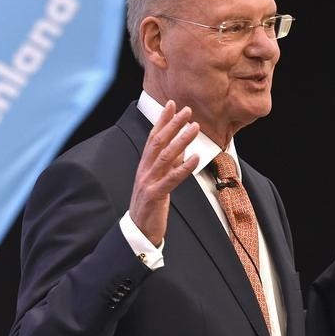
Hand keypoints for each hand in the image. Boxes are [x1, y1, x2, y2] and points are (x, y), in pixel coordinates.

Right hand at [129, 100, 199, 245]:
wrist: (138, 231)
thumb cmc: (150, 205)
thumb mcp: (160, 180)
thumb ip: (170, 164)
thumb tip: (183, 147)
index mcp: (145, 165)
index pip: (153, 137)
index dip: (162, 120)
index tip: (171, 104)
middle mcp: (144, 170)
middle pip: (158, 142)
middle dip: (172, 124)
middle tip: (186, 110)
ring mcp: (148, 182)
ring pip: (165, 156)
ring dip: (180, 140)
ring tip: (194, 127)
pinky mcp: (154, 195)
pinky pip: (170, 179)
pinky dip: (184, 167)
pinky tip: (195, 158)